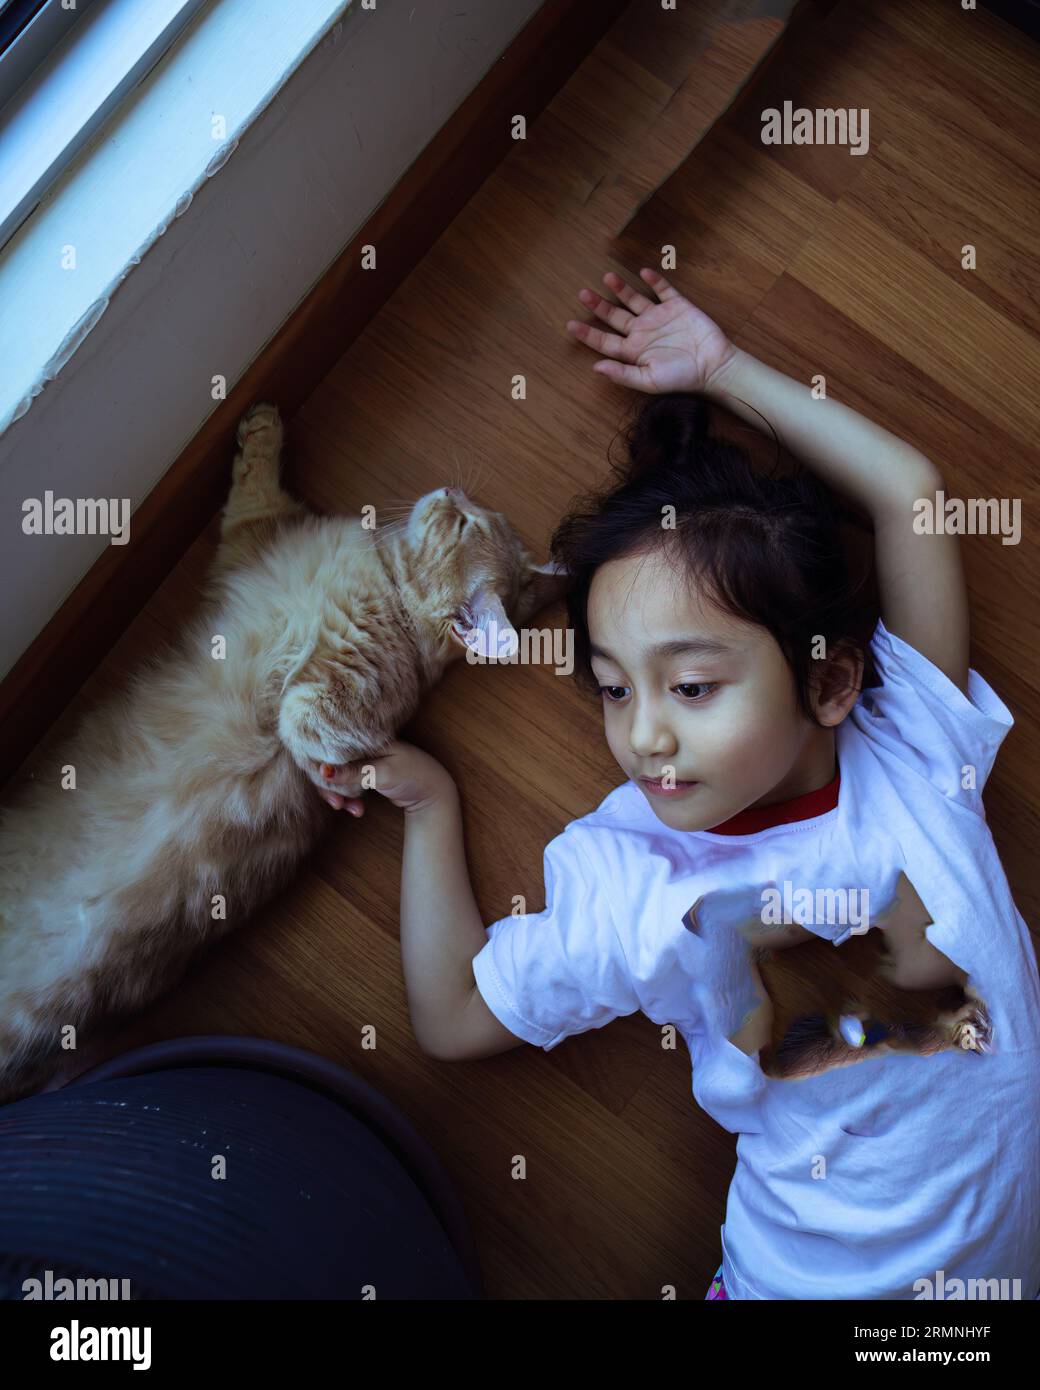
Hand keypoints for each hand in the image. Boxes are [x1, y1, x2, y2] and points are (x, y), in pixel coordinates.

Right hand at [311, 739, 454, 815]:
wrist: (433, 793)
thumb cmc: (413, 775)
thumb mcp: (383, 773)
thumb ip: (353, 772)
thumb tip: (322, 771)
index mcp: (367, 736)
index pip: (333, 744)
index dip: (322, 762)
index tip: (325, 783)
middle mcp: (362, 745)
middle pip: (332, 761)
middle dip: (330, 785)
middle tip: (337, 804)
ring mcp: (364, 759)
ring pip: (338, 775)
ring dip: (339, 794)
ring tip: (347, 808)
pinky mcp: (366, 773)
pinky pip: (348, 784)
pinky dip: (349, 798)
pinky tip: (357, 810)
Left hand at [565, 267, 736, 394]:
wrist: (713, 366)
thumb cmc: (681, 378)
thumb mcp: (649, 380)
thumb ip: (623, 374)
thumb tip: (596, 367)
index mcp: (633, 351)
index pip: (605, 341)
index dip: (587, 334)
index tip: (570, 325)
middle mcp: (643, 332)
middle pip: (615, 316)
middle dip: (598, 305)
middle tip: (582, 293)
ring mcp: (659, 317)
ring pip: (635, 299)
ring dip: (621, 288)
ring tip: (607, 277)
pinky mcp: (677, 306)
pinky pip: (663, 290)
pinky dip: (654, 280)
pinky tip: (643, 272)